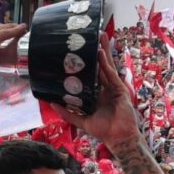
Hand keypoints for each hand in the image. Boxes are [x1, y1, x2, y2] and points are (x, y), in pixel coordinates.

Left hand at [52, 34, 139, 149]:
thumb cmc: (103, 131)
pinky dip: (106, 65)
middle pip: (102, 66)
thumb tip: (52, 103)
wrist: (118, 139)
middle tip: (94, 35)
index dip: (89, 63)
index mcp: (98, 94)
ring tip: (100, 37)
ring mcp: (115, 88)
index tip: (82, 51)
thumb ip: (68, 113)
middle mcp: (107, 89)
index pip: (93, 75)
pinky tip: (101, 55)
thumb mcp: (82, 121)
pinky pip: (112, 75)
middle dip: (99, 51)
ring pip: (108, 67)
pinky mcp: (120, 91)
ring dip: (104, 52)